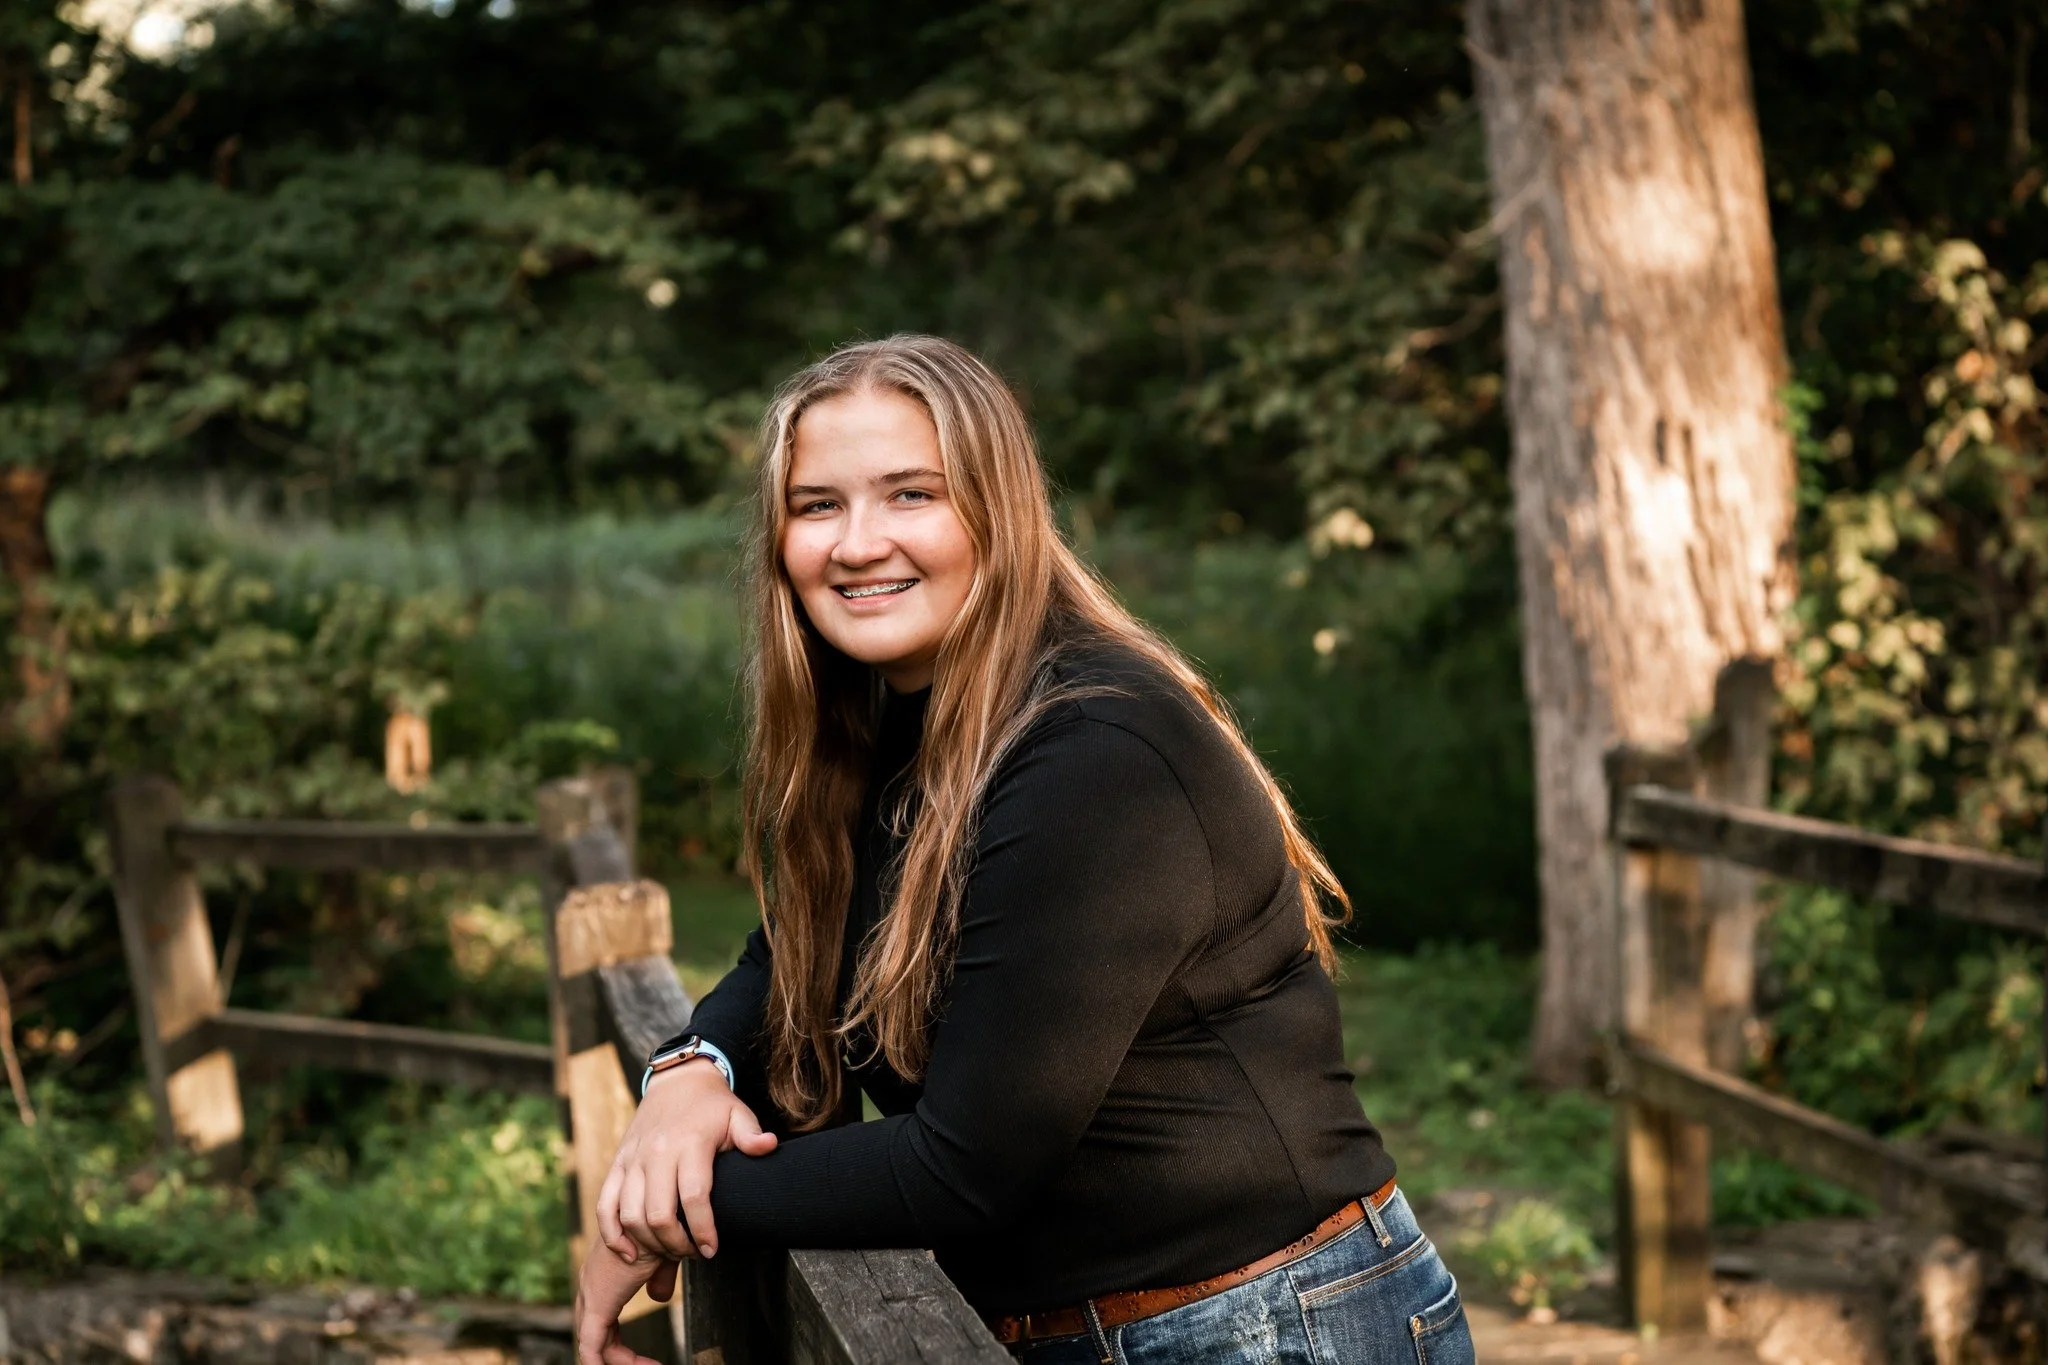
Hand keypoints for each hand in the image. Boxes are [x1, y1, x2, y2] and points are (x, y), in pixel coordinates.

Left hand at [572, 1239, 673, 1364]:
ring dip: (621, 1361)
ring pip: (594, 1344)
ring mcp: (591, 1294)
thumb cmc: (662, 1230)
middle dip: (620, 1359)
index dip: (623, 1350)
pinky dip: (604, 1362)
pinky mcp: (598, 1302)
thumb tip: (658, 1297)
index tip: (650, 1363)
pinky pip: (592, 1345)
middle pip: (596, 1337)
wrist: (659, 1217)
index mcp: (601, 1278)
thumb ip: (658, 1279)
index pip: (604, 1327)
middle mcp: (589, 1286)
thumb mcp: (664, 1257)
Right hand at [597, 1056, 778, 1262]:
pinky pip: (605, 1205)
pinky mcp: (617, 1164)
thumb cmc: (713, 1106)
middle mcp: (657, 1153)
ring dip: (649, 1243)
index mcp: (689, 1143)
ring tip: (671, 1252)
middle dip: (677, 1244)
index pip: (694, 1196)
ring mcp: (632, 1160)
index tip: (712, 1250)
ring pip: (630, 1214)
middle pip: (658, 1213)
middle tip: (694, 1254)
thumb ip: (752, 1136)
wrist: (677, 1081)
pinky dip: (613, 1234)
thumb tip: (769, 1146)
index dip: (702, 1230)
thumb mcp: (739, 1115)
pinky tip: (630, 1252)